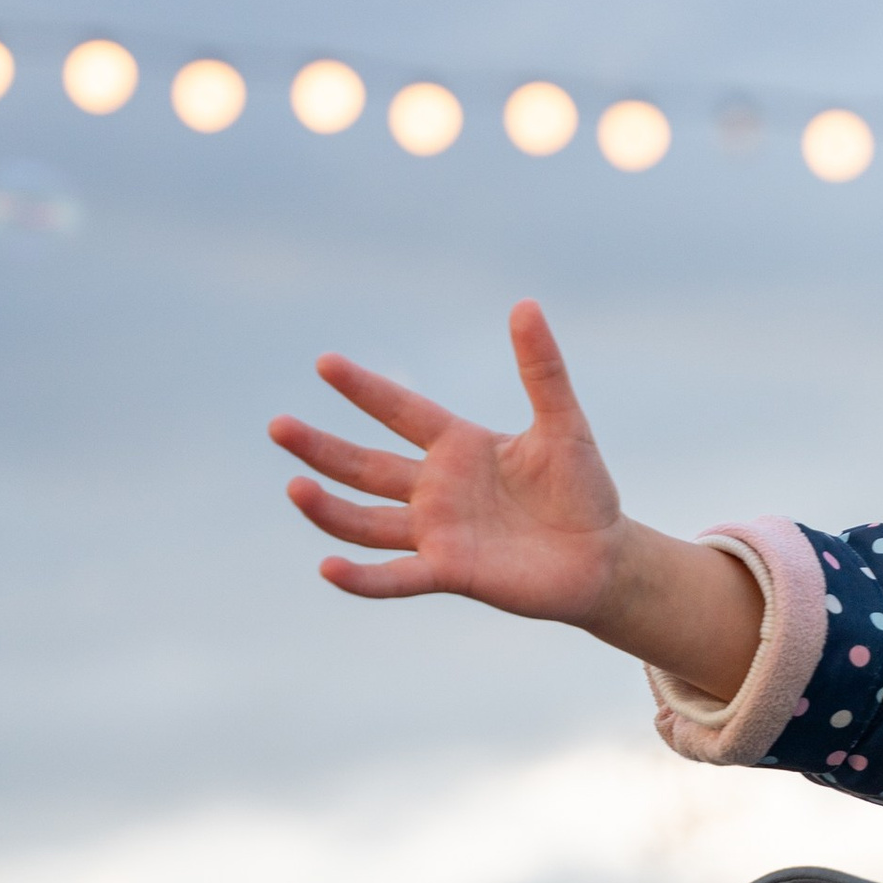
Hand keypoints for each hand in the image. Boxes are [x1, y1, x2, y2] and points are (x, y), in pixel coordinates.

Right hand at [269, 301, 762, 692]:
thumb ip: (542, 371)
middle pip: (365, 466)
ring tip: (294, 486)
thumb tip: (526, 305)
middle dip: (321, 448)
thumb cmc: (584, 490)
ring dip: (329, 507)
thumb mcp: (564, 424)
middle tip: (278, 427)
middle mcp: (436, 489)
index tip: (324, 363)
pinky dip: (361, 578)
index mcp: (458, 446)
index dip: (365, 389)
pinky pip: (395, 577)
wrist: (605, 559)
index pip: (400, 410)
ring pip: (367, 521)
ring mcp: (438, 532)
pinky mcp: (450, 572)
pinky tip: (327, 567)